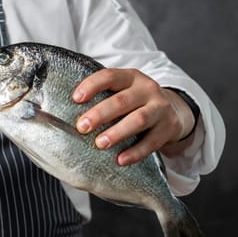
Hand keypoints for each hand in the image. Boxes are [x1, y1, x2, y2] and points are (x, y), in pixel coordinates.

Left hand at [72, 68, 194, 165]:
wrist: (174, 112)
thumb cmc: (136, 104)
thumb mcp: (124, 92)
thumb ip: (102, 98)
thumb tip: (62, 115)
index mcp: (131, 77)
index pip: (110, 76)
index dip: (92, 86)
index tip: (75, 99)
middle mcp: (147, 89)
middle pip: (122, 100)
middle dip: (100, 114)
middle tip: (82, 127)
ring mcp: (160, 108)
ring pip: (138, 119)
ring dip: (117, 132)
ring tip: (100, 144)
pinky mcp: (169, 127)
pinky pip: (152, 142)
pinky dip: (136, 152)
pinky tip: (121, 160)